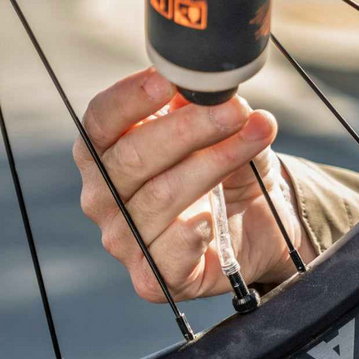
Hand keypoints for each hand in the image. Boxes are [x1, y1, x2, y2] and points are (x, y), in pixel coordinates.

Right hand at [74, 68, 314, 302]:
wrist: (257, 222)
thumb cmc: (226, 170)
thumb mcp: (218, 128)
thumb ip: (204, 106)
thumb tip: (208, 86)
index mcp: (104, 153)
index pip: (101, 121)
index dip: (132, 97)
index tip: (170, 79)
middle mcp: (103, 197)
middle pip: (132, 157)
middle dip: (188, 129)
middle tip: (234, 110)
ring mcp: (124, 240)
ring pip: (158, 197)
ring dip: (212, 163)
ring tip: (252, 139)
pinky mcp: (152, 279)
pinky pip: (163, 256)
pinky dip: (189, 234)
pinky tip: (211, 217)